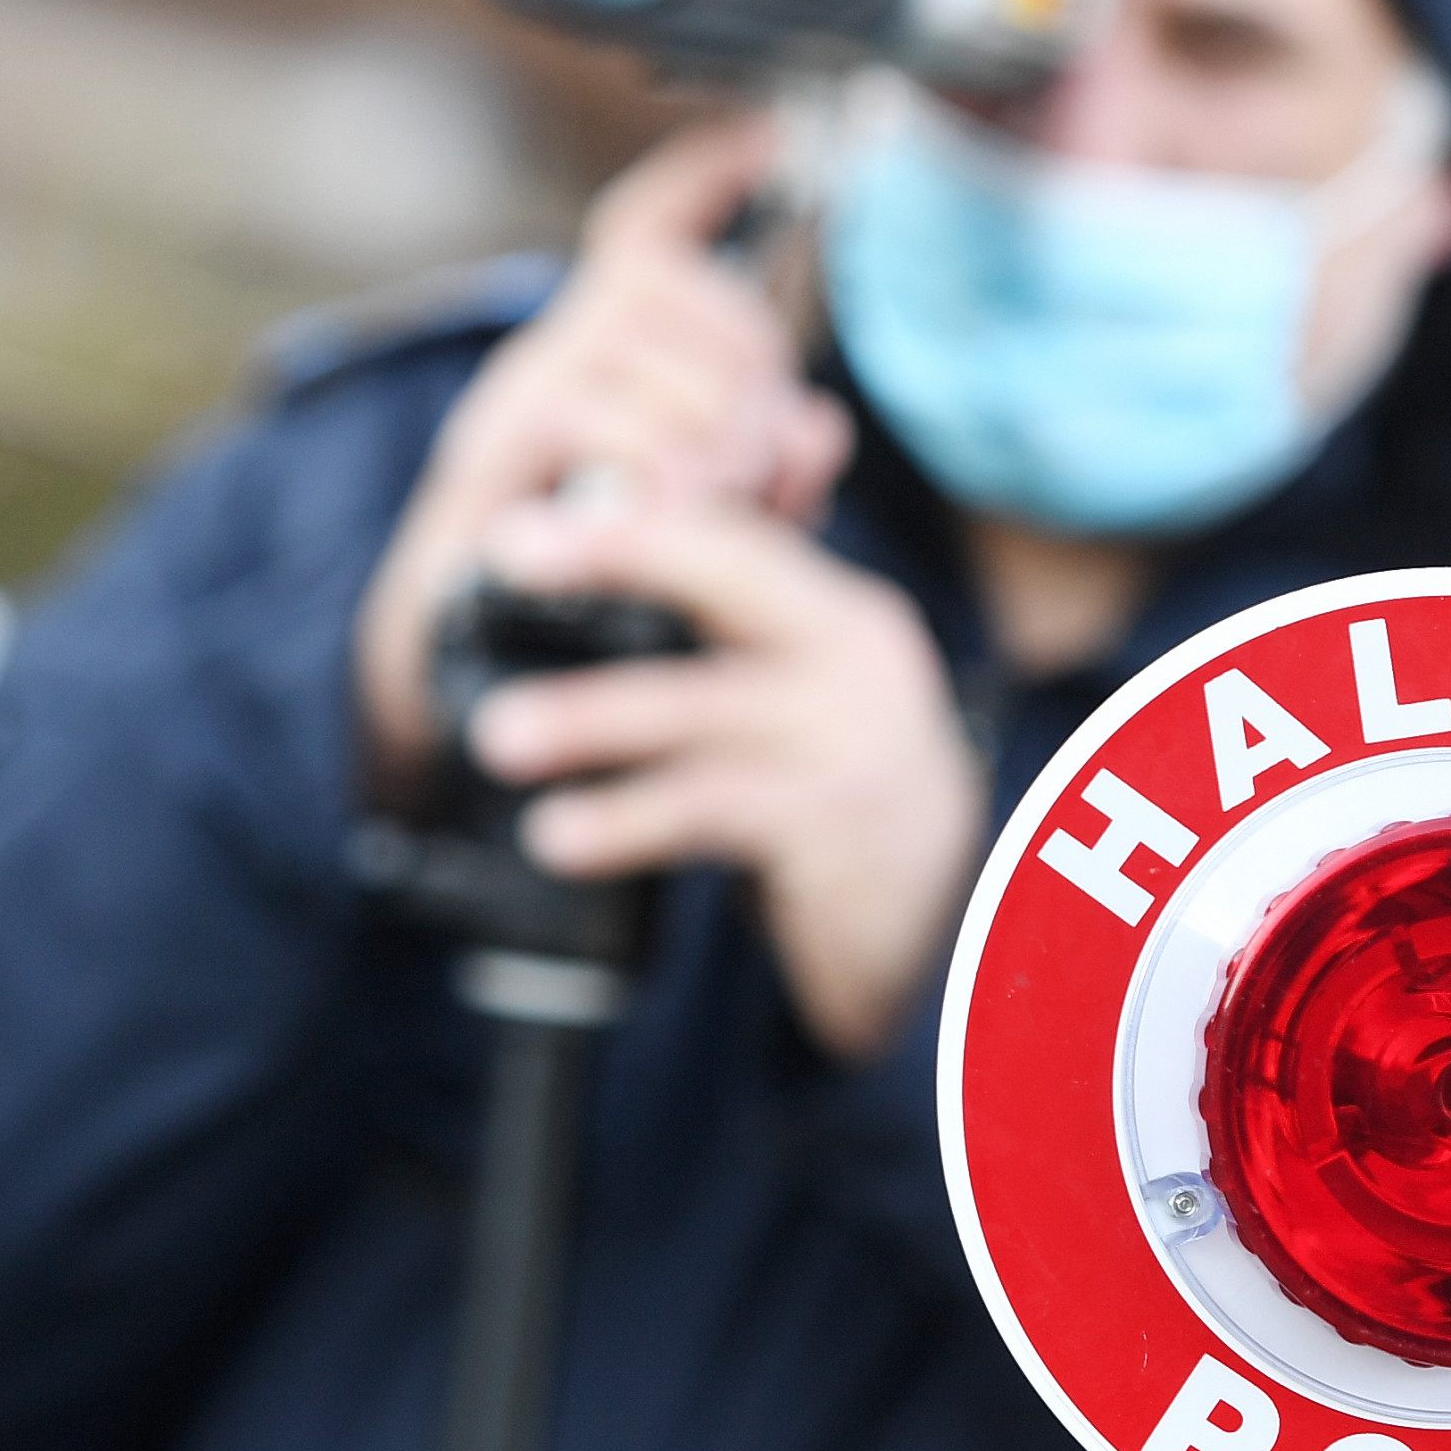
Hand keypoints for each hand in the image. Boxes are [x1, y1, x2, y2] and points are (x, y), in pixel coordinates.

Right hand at [353, 117, 852, 801]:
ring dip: (704, 417)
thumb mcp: (707, 529)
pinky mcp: (488, 456)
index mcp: (604, 355)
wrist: (462, 666)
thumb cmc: (588, 589)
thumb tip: (821, 429)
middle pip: (666, 280)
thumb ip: (768, 477)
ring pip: (635, 345)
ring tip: (722, 495)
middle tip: (762, 453)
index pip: (643, 229)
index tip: (764, 137)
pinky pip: (586, 413)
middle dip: (742, 355)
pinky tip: (672, 510)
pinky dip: (649, 459)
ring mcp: (512, 398)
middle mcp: (551, 353)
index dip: (700, 176)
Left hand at [457, 497, 983, 1061]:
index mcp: (840, 614)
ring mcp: (855, 740)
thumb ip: (724, 641)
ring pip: (702, 706)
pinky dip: (624, 820)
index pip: (732, 535)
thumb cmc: (841, 802)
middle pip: (731, 575)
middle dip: (617, 552)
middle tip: (505, 551)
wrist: (957, 935)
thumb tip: (588, 561)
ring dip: (589, 716)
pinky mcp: (839, 829)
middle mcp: (858, 657)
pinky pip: (710, 809)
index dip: (631, 514)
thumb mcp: (799, 706)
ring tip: (494, 736)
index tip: (525, 520)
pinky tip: (557, 837)